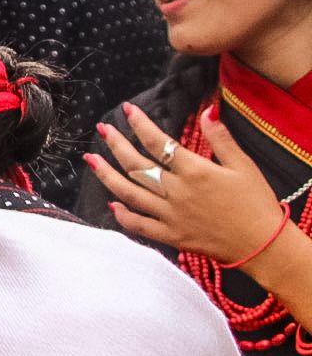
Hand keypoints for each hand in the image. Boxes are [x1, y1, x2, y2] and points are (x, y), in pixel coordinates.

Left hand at [88, 104, 285, 263]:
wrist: (263, 245)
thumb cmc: (256, 203)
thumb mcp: (244, 165)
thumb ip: (221, 138)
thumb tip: (207, 111)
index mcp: (194, 172)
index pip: (159, 142)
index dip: (140, 124)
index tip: (127, 110)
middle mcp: (177, 192)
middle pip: (136, 165)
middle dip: (116, 144)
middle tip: (102, 129)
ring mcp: (171, 216)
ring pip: (129, 193)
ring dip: (107, 175)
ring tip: (90, 160)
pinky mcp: (172, 236)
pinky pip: (140, 225)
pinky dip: (123, 215)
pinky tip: (111, 204)